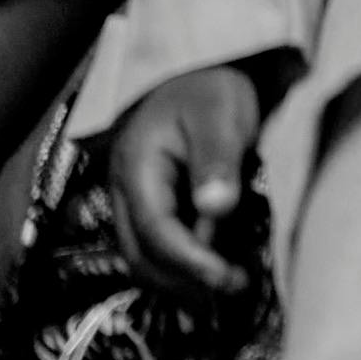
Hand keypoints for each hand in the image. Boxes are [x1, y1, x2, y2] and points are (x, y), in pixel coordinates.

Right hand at [109, 66, 265, 297]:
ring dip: (182, 283)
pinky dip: (182, 270)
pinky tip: (214, 275)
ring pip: (144, 259)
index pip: (156, 232)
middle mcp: (126, 190)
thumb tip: (216, 208)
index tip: (230, 279)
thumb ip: (217, 161)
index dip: (191, 263)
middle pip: (141, 256)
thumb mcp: (220, 116)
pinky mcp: (150, 207)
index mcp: (137, 167)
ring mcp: (134, 200)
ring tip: (227, 288)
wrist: (200, 71)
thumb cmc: (211, 89)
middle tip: (234, 288)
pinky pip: (156, 250)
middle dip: (184, 283)